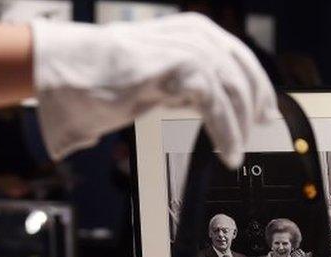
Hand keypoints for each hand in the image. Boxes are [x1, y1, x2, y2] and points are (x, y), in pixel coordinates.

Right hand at [31, 13, 276, 167]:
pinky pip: (216, 105)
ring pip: (233, 91)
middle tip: (254, 136)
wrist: (65, 73)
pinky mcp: (176, 68)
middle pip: (244, 73)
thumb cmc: (101, 77)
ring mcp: (186, 48)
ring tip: (235, 151)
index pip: (241, 58)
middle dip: (254, 108)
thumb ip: (188, 83)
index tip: (266, 114)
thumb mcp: (158, 76)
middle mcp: (194, 33)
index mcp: (193, 30)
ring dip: (239, 127)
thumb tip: (215, 106)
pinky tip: (227, 152)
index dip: (259, 87)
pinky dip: (227, 132)